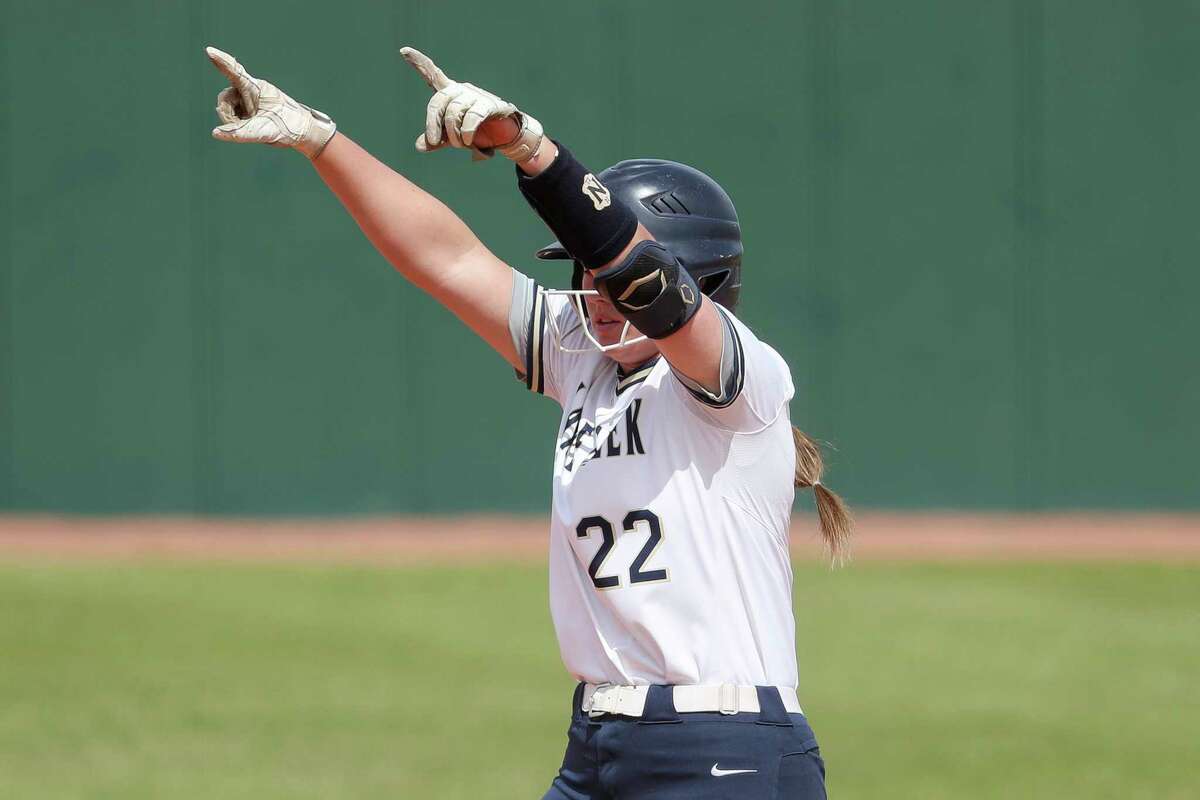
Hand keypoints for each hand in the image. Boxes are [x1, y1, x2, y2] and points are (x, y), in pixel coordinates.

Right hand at [206, 46, 336, 158]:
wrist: (302, 133)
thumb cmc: (288, 127)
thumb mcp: (264, 132)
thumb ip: (240, 133)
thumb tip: (216, 133)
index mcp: (256, 88)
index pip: (236, 73)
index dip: (221, 61)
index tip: (209, 50)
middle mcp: (250, 92)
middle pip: (225, 98)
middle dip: (227, 114)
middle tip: (240, 127)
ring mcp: (248, 101)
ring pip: (227, 108)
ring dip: (233, 121)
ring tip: (252, 128)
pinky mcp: (248, 110)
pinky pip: (233, 117)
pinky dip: (237, 125)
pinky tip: (251, 128)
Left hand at [399, 46, 543, 162]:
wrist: (505, 135)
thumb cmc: (476, 132)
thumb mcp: (452, 138)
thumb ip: (436, 141)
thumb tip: (420, 146)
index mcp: (449, 94)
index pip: (432, 75)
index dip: (418, 62)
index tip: (403, 50)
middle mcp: (460, 90)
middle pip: (438, 101)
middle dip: (433, 123)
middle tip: (433, 141)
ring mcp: (475, 95)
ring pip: (454, 112)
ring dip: (453, 134)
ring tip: (460, 144)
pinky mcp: (490, 105)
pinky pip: (472, 117)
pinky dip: (467, 132)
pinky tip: (468, 141)